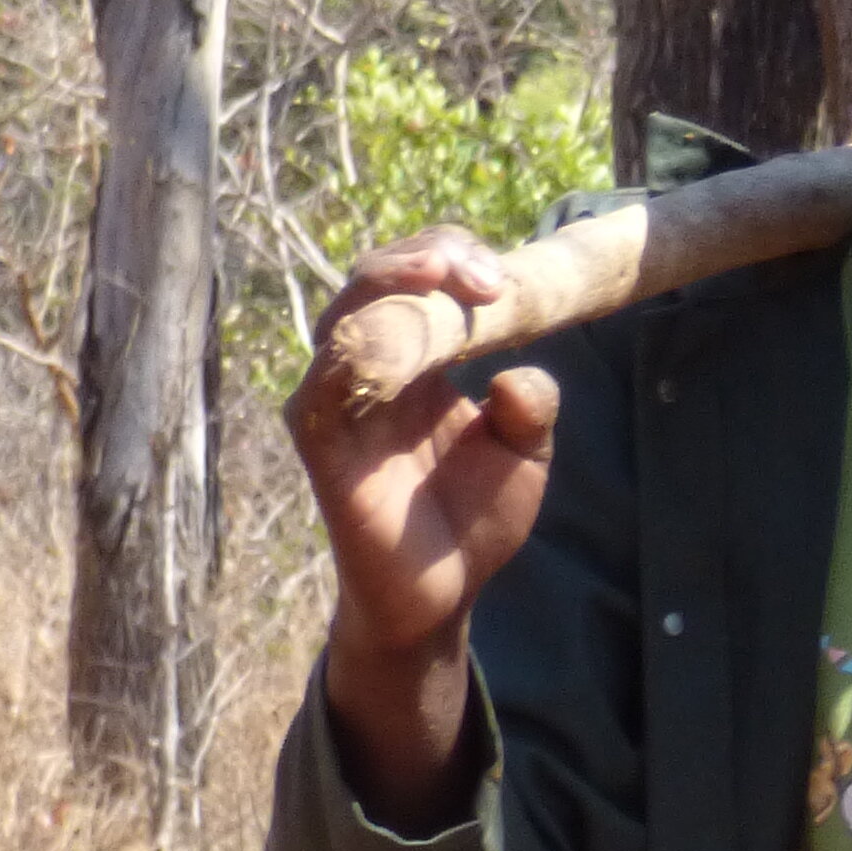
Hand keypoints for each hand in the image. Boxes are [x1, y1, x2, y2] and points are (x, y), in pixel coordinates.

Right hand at [287, 227, 562, 824]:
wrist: (444, 593)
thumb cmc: (476, 516)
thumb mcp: (525, 453)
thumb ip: (531, 407)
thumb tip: (517, 376)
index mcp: (419, 355)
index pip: (420, 275)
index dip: (454, 257)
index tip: (502, 281)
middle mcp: (371, 367)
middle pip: (374, 279)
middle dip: (423, 259)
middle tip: (479, 275)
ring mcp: (338, 402)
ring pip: (342, 319)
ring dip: (388, 289)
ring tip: (440, 278)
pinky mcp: (320, 446)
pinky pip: (321, 390)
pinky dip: (350, 357)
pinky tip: (390, 342)